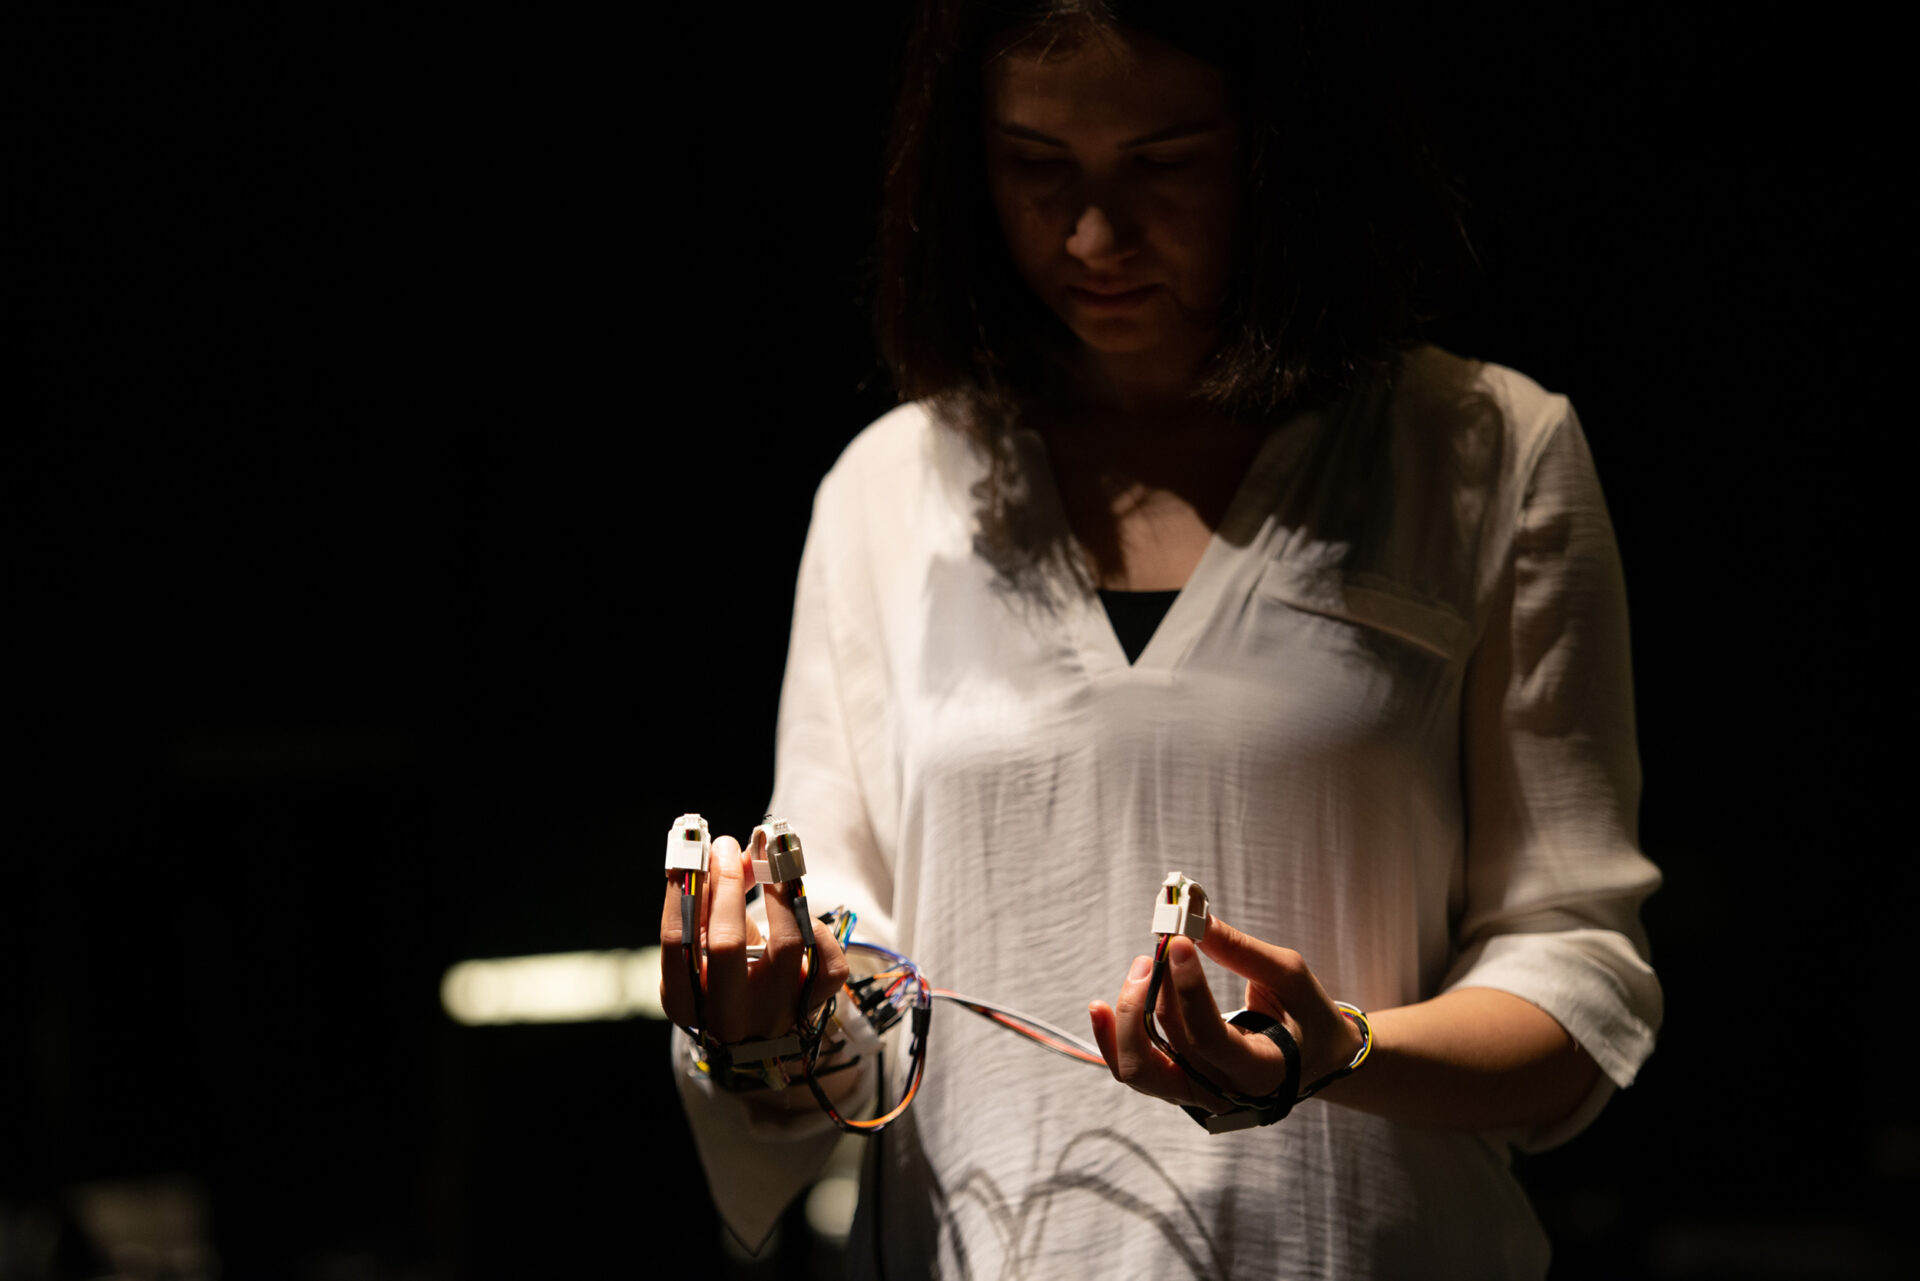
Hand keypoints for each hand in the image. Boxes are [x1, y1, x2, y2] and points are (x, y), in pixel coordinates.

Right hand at [658, 834, 849, 1041]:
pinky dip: (819, 930)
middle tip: (730, 846)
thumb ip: (710, 904)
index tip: (695, 850)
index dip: (684, 887)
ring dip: (780, 893)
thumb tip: (737, 853)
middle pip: (727, 943)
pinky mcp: (813, 1010)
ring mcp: (774, 1016)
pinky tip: (800, 914)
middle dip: (728, 884)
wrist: (757, 1033)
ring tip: (773, 863)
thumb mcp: (703, 950)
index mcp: (685, 1002)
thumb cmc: (724, 977)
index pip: (677, 939)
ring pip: (789, 945)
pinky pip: (829, 964)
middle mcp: (727, 1017)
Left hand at [1088, 915, 1363, 1113]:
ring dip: (1128, 1015)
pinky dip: (1113, 1037)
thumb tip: (1196, 920)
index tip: (1177, 941)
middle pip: (1162, 1059)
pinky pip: (1135, 1066)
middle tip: (1154, 953)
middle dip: (1147, 1000)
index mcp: (1260, 1072)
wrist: (1314, 1057)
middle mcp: (1221, 1094)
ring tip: (1140, 969)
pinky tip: (1100, 1008)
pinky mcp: (1177, 1084)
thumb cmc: (1306, 1015)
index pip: (1209, 1037)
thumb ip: (1241, 952)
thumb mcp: (1289, 977)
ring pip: (1138, 1069)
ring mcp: (1194, 1095)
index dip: (1187, 989)